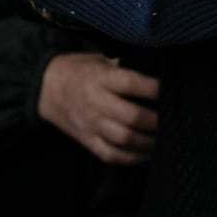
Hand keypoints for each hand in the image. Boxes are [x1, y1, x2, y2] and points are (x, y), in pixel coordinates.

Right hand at [36, 51, 159, 164]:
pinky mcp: (87, 141)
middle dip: (157, 121)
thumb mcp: (100, 59)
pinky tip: (146, 153)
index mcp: (100, 77)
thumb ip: (125, 65)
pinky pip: (111, 155)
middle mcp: (95, 102)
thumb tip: (156, 70)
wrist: (45, 88)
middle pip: (132, 117)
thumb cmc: (79, 70)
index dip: (155, 89)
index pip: (132, 84)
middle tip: (171, 118)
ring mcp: (90, 124)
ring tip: (163, 138)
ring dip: (149, 142)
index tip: (170, 90)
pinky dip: (132, 158)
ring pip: (124, 140)